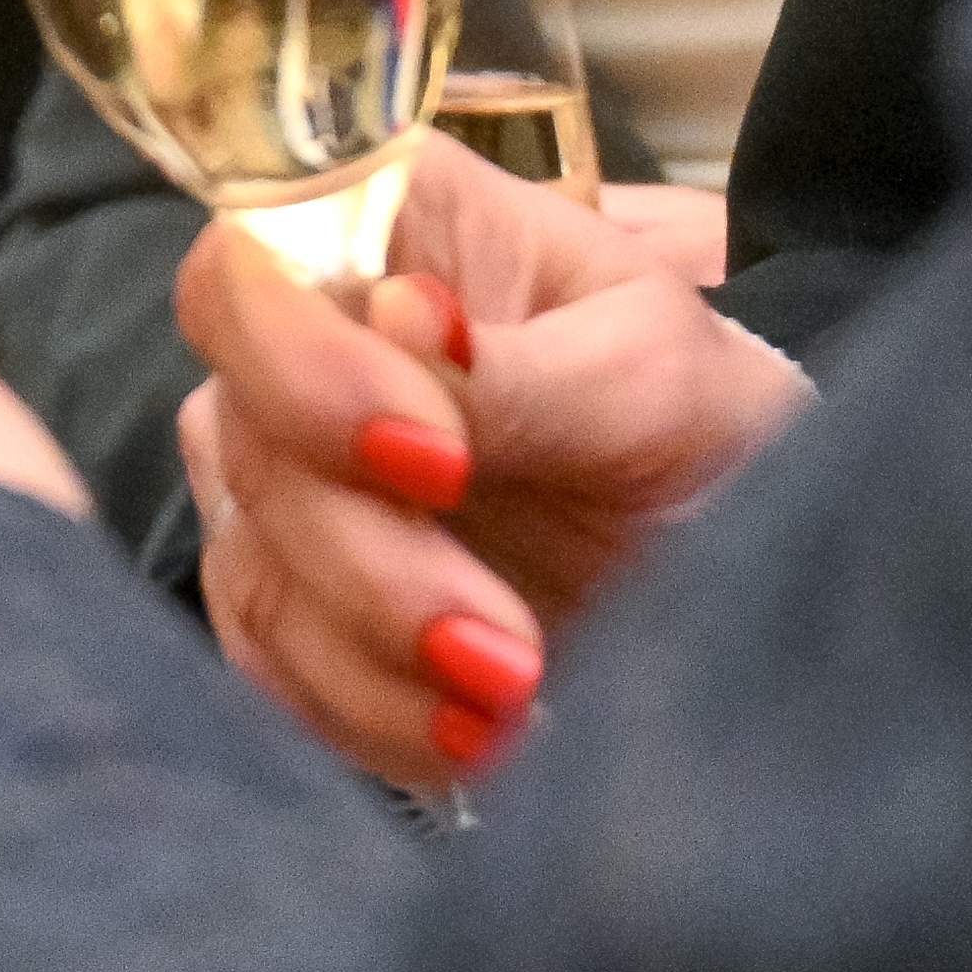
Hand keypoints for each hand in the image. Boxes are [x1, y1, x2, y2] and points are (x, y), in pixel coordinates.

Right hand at [173, 141, 799, 789]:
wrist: (725, 548)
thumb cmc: (692, 419)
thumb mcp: (653, 377)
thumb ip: (525, 367)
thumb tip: (404, 319)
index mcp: (390, 230)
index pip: (251, 265)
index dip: (305, 364)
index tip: (439, 464)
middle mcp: (303, 340)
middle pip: (247, 436)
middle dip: (372, 563)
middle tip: (504, 648)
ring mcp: (282, 473)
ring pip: (252, 568)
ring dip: (375, 662)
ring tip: (507, 713)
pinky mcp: (291, 595)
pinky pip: (275, 668)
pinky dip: (369, 717)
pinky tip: (470, 741)